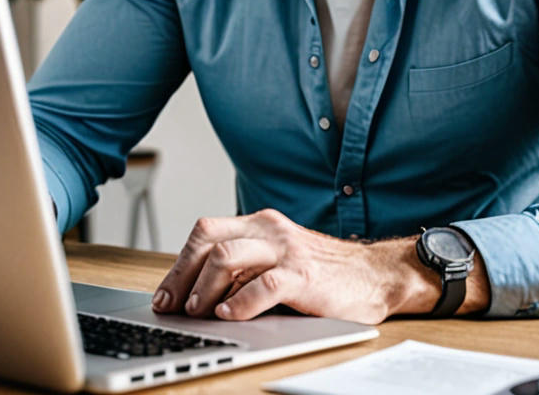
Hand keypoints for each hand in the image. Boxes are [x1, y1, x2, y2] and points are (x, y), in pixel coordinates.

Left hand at [151, 208, 445, 324]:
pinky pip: (264, 283)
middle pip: (208, 239)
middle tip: (171, 307)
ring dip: (204, 287)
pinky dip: (239, 301)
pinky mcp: (304, 275)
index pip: (205, 232)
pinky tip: (228, 315)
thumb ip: (245, 268)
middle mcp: (269, 229)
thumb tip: (197, 295)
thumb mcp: (277, 260)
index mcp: (260, 223)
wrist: (374, 275)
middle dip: (182, 275)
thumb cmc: (322, 273)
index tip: (164, 296)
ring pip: (228, 256)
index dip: (179, 264)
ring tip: (197, 312)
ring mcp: (287, 250)